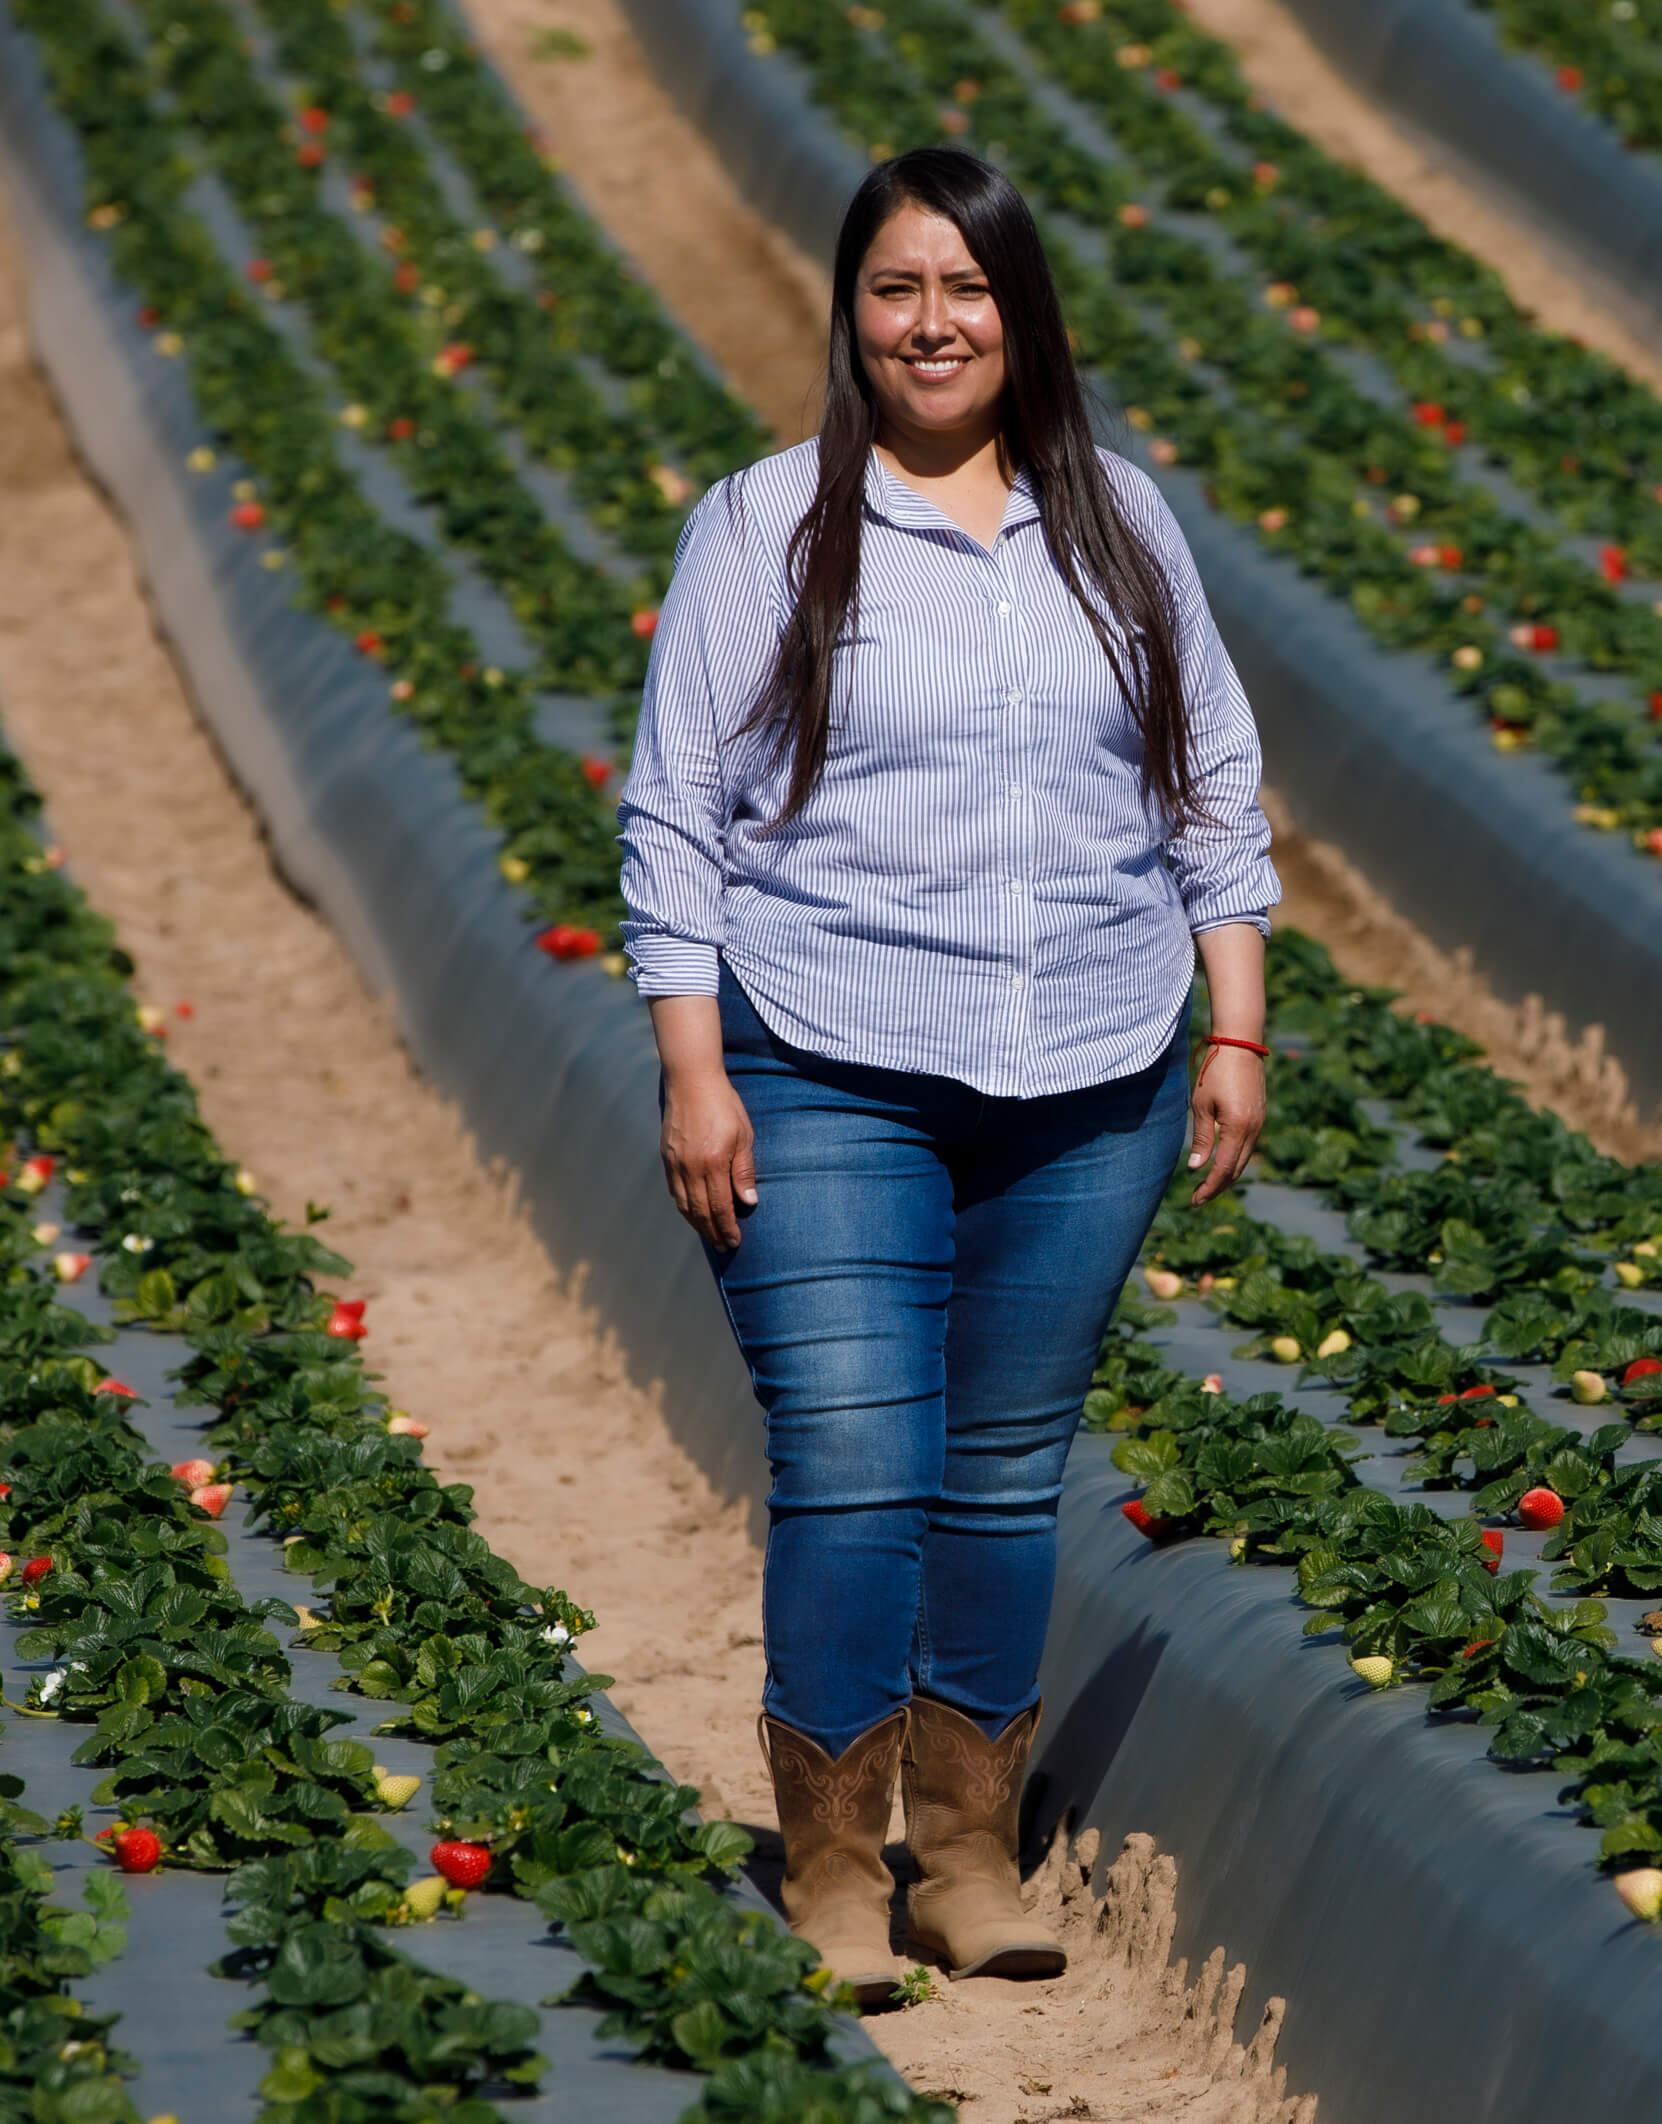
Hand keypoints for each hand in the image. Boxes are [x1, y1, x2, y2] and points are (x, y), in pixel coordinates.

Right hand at [660, 1067, 757, 1248]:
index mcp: (713, 1163)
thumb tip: (748, 1201)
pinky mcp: (666, 1157)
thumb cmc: (724, 1105)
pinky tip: (692, 1211)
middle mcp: (691, 1168)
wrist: (691, 1081)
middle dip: (712, 1232)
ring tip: (709, 1234)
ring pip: (684, 1204)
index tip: (734, 1241)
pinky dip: (684, 1206)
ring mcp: (675, 1163)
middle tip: (723, 1245)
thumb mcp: (743, 1135)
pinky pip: (674, 1190)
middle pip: (700, 1211)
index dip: (727, 1227)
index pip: (720, 1207)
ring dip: (697, 1223)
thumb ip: (744, 1170)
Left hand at [1187, 1044, 1264, 1205]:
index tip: (1194, 1201)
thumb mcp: (1202, 1105)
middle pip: (1237, 1169)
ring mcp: (1260, 1123)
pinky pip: (1248, 1146)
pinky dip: (1234, 1160)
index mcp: (1239, 1128)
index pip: (1224, 1169)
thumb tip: (1197, 1168)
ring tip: (1207, 1186)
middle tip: (1198, 1199)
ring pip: (1244, 1159)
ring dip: (1227, 1175)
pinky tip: (1221, 1163)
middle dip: (1218, 1187)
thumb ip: (1203, 1138)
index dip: (1209, 1188)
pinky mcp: (1260, 1116)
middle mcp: (1254, 1129)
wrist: (1240, 1044)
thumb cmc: (1215, 1071)